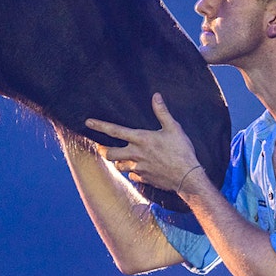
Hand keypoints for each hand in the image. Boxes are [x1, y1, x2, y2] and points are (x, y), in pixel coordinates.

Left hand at [85, 93, 203, 193]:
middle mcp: (136, 154)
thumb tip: (156, 96)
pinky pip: (132, 177)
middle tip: (102, 147)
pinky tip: (138, 170)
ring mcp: (138, 168)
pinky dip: (133, 173)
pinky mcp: (144, 179)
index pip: (115, 131)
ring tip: (121, 158)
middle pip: (110, 154)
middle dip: (104, 150)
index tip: (88, 122)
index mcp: (141, 139)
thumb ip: (162, 112)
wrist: (187, 177)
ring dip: (118, 162)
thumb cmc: (181, 151)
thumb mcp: (174, 128)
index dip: (100, 126)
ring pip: (119, 166)